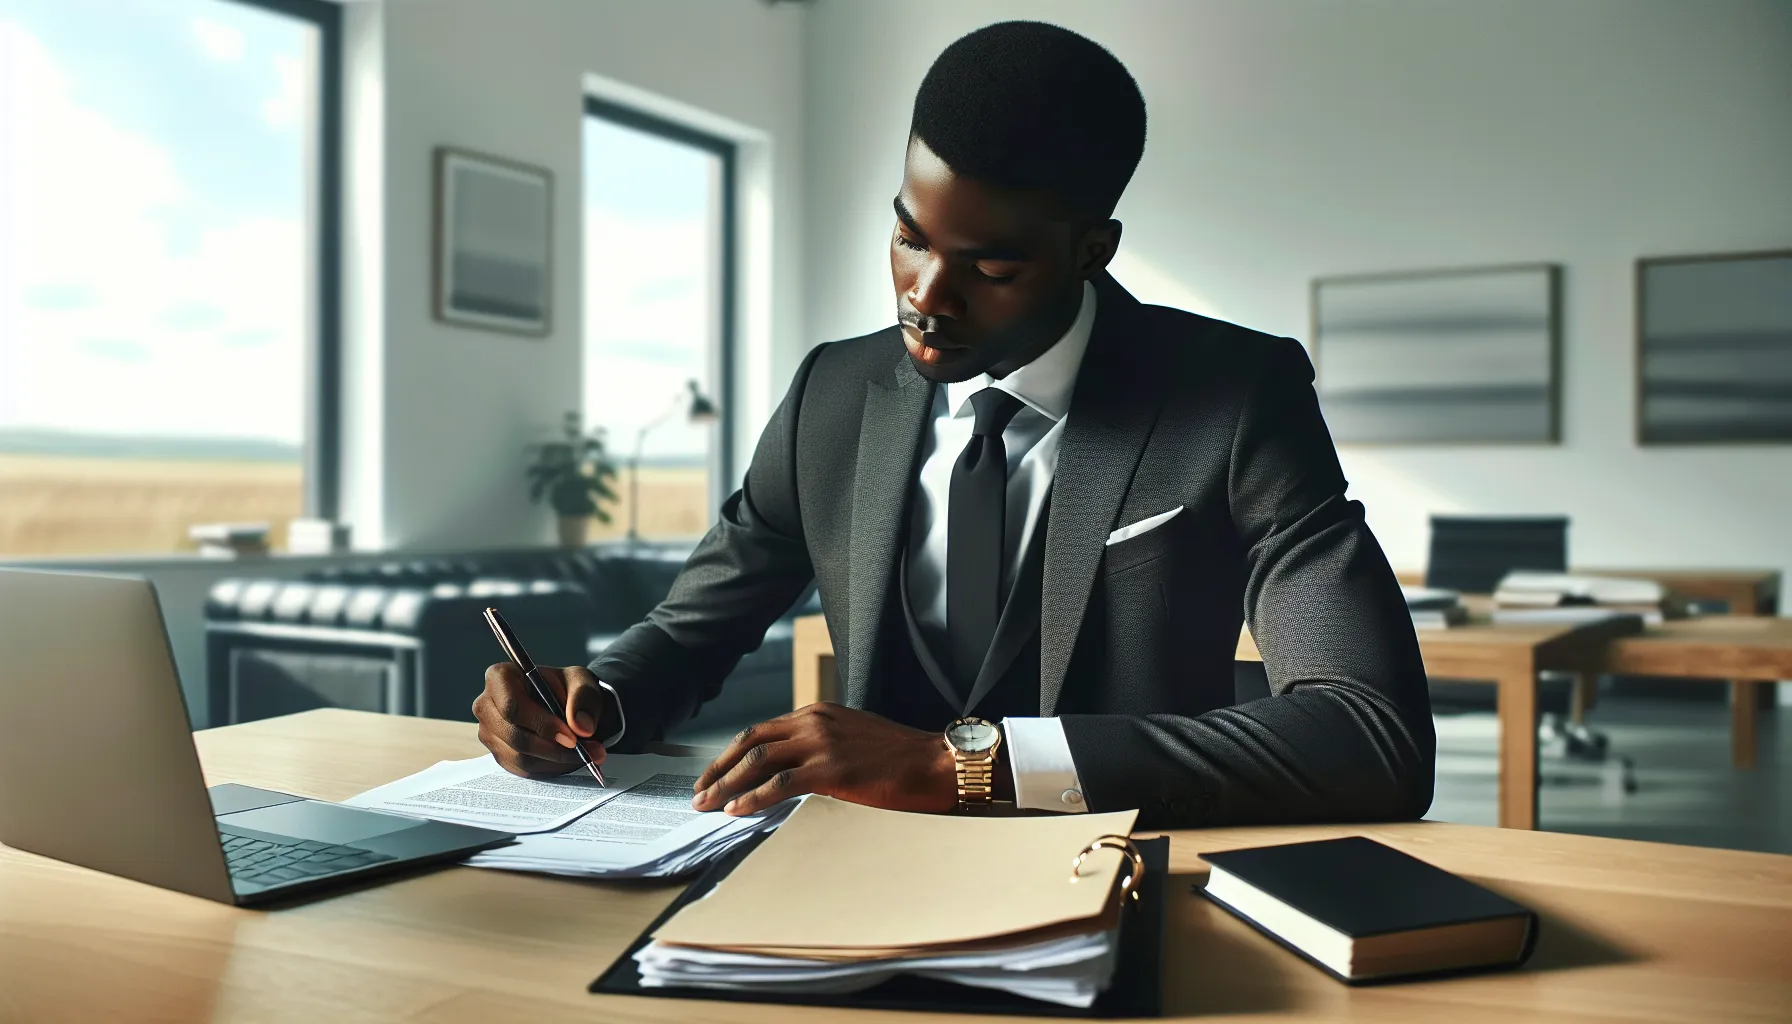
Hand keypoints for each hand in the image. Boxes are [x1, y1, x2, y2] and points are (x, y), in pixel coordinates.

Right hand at [472, 663, 610, 777]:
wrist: (563, 704)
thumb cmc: (566, 688)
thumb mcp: (582, 681)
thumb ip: (584, 698)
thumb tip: (581, 727)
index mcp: (500, 677)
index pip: (512, 706)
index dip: (542, 724)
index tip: (571, 737)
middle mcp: (486, 705)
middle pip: (514, 736)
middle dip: (552, 748)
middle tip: (585, 750)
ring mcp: (489, 732)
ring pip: (519, 757)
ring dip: (555, 761)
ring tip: (585, 754)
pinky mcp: (498, 753)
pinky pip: (522, 769)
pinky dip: (549, 767)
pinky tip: (568, 759)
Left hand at [691, 702, 956, 816]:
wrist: (934, 762)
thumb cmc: (899, 758)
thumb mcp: (852, 739)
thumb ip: (821, 746)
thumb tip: (790, 772)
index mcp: (818, 713)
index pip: (762, 731)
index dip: (732, 754)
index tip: (714, 775)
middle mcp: (814, 722)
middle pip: (751, 741)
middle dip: (719, 768)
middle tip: (698, 791)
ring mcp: (822, 744)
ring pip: (758, 760)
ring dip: (727, 784)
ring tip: (707, 805)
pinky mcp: (832, 770)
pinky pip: (780, 783)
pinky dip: (753, 797)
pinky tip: (737, 810)